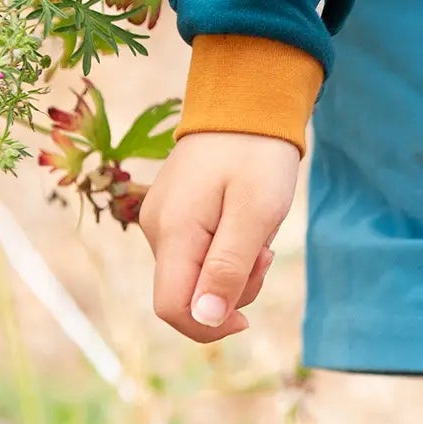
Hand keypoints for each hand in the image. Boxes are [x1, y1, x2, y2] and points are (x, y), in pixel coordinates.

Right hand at [139, 131, 300, 343]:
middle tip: (265, 250)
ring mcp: (163, 217)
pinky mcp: (175, 210)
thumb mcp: (257, 211)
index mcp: (173, 230)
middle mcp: (157, 228)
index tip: (248, 319)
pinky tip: (245, 219)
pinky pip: (197, 249)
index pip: (172, 308)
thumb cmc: (258, 152)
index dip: (208, 326)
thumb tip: (206, 321)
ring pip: (194, 273)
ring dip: (232, 266)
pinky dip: (225, 247)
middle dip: (230, 289)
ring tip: (259, 227)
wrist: (249, 97)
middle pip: (186, 293)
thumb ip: (229, 267)